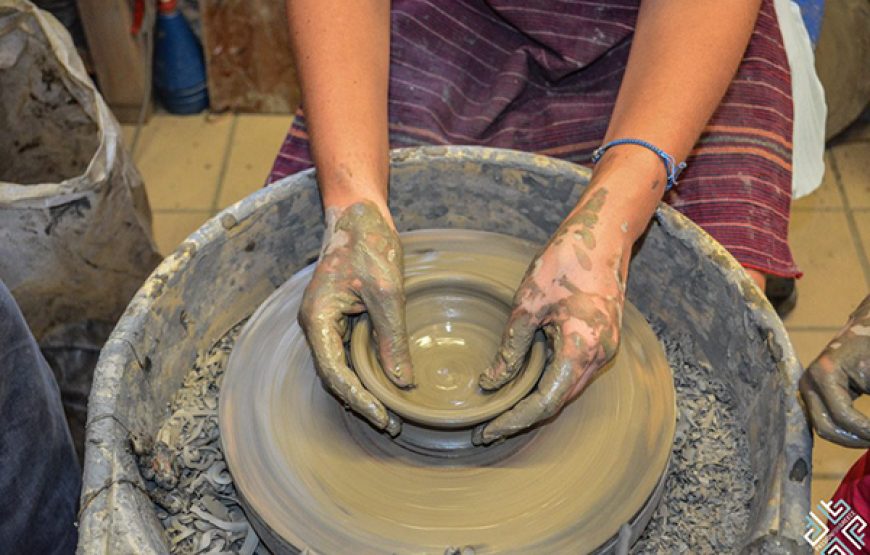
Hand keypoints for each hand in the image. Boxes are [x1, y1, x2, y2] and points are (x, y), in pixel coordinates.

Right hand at [298, 200, 412, 435]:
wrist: (360, 214)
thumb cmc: (368, 245)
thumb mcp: (388, 294)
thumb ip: (392, 340)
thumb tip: (401, 382)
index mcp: (317, 319)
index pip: (334, 373)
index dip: (358, 399)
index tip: (383, 417)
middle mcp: (316, 324)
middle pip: (333, 375)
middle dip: (360, 400)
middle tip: (390, 422)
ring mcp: (326, 320)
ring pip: (340, 366)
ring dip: (362, 389)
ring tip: (389, 411)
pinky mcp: (340, 315)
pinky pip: (348, 351)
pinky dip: (364, 370)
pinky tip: (384, 383)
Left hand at [475, 187, 628, 443]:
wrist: (602, 236)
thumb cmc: (565, 262)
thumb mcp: (527, 305)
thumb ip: (510, 349)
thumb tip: (491, 383)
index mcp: (580, 349)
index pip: (545, 403)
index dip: (516, 421)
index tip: (489, 431)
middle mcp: (599, 356)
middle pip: (559, 403)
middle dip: (524, 419)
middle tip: (489, 429)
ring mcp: (605, 350)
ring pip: (568, 391)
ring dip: (538, 404)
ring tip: (503, 411)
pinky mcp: (603, 341)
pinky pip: (575, 374)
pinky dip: (550, 385)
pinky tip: (526, 385)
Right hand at [800, 295, 869, 446]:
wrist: (867, 327)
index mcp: (824, 374)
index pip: (843, 416)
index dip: (866, 432)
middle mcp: (808, 383)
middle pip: (825, 428)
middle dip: (855, 439)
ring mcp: (807, 388)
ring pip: (823, 427)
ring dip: (849, 437)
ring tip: (869, 436)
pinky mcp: (812, 392)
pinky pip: (824, 420)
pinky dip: (844, 429)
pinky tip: (863, 431)